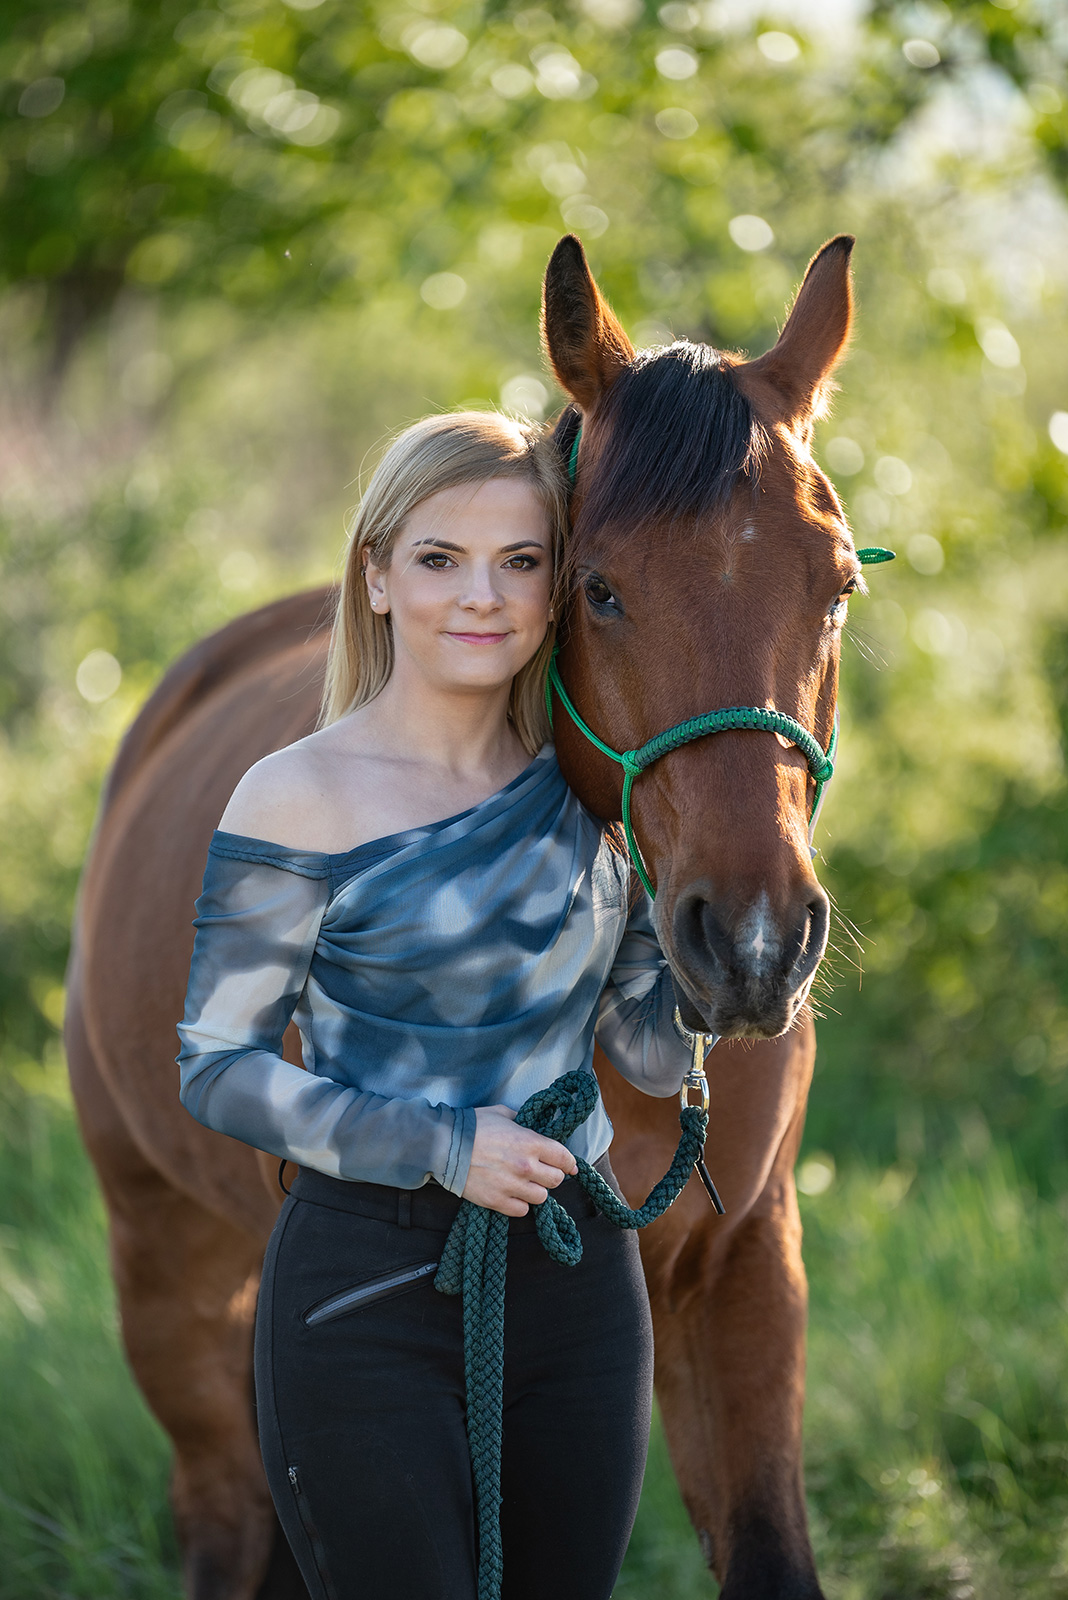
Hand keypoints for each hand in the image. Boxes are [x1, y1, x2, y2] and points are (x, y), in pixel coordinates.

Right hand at [461, 1105, 578, 1216]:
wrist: (444, 1145)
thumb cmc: (472, 1126)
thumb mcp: (502, 1114)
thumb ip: (523, 1122)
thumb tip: (533, 1127)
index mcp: (530, 1142)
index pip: (564, 1158)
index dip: (570, 1163)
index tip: (571, 1166)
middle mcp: (526, 1166)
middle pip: (556, 1180)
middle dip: (552, 1175)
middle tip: (543, 1172)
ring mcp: (512, 1186)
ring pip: (541, 1197)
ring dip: (536, 1190)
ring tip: (525, 1184)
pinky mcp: (497, 1201)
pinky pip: (522, 1211)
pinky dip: (520, 1204)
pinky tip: (513, 1194)